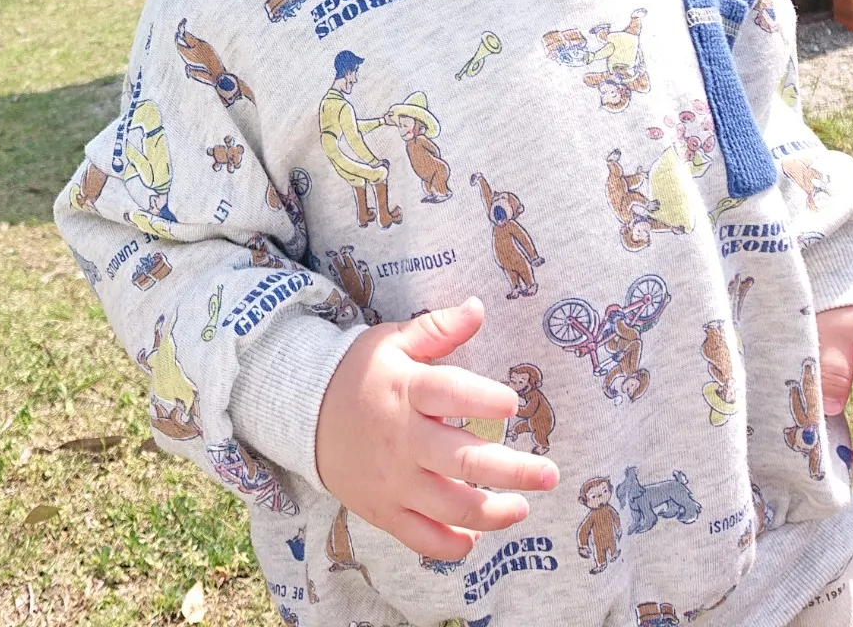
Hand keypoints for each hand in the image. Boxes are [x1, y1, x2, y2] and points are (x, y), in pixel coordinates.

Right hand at [315, 300, 559, 561]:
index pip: (450, 393)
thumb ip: (438, 330)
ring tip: (521, 506)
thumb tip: (478, 308)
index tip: (514, 403)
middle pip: (463, 461)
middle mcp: (402, 439)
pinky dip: (452, 545)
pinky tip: (473, 536)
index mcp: (405, 391)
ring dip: (494, 513)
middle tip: (549, 474)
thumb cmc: (359, 373)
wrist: (303, 412)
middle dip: (514, 471)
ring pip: (451, 507)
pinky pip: (421, 539)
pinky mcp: (384, 509)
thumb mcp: (392, 341)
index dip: (485, 399)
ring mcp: (393, 479)